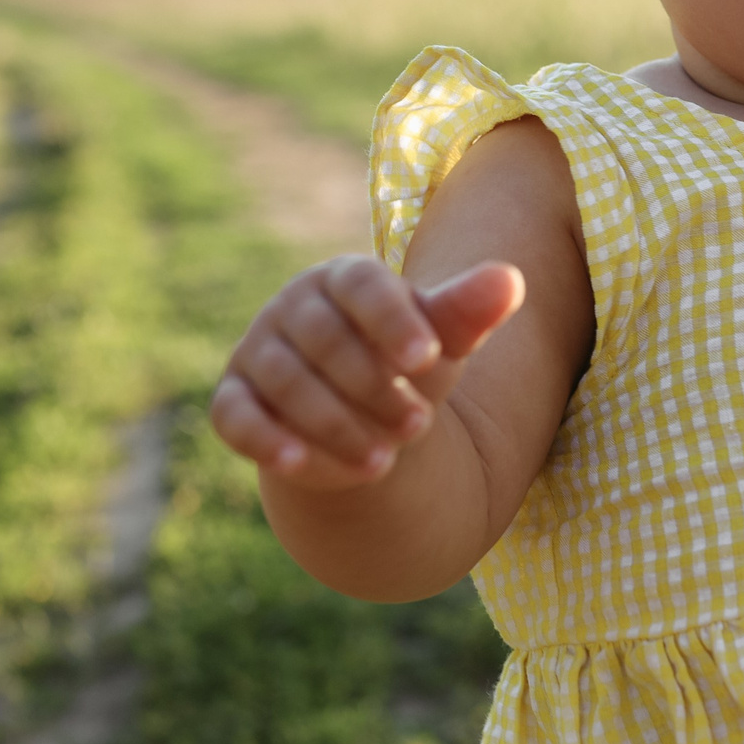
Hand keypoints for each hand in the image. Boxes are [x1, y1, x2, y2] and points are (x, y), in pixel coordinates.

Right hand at [211, 255, 524, 492]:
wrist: (360, 417)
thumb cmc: (405, 364)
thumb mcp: (441, 341)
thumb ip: (468, 312)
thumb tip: (510, 279)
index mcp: (345, 279)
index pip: (362, 286)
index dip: (393, 319)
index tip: (430, 358)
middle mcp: (292, 307)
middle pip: (325, 339)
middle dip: (373, 386)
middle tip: (419, 426)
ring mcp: (256, 352)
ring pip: (286, 381)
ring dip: (335, 423)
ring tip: (384, 462)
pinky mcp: (233, 400)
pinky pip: (235, 416)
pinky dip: (265, 439)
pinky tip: (299, 464)